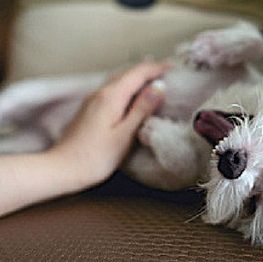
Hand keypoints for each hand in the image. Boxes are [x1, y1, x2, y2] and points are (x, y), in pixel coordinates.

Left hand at [51, 62, 169, 185]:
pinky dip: (127, 86)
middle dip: (148, 69)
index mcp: (111, 97)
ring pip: (118, 79)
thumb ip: (142, 109)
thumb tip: (159, 87)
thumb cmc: (96, 157)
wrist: (63, 168)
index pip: (138, 73)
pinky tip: (132, 94)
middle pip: (127, 72)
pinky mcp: (89, 109)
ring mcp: (92, 100)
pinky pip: (112, 89)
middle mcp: (100, 93)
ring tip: (153, 77)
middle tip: (167, 70)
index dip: (157, 68)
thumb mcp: (125, 134)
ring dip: (137, 76)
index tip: (174, 67)